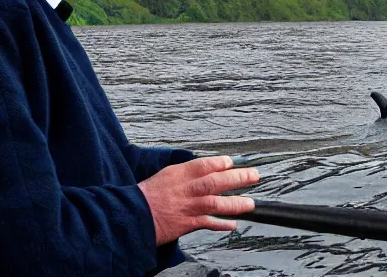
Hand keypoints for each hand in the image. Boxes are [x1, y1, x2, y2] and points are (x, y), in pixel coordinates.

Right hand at [137, 155, 258, 245]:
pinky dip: (221, 224)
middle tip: (254, 175)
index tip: (233, 162)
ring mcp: (189, 206)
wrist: (133, 215)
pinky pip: (208, 223)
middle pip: (217, 181)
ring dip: (236, 203)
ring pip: (217, 203)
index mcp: (181, 173)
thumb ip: (186, 173)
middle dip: (238, 178)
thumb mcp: (167, 175)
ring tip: (251, 203)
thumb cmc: (148, 194)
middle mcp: (187, 188)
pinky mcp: (187, 223)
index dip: (221, 163)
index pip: (205, 164)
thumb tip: (204, 169)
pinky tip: (233, 224)